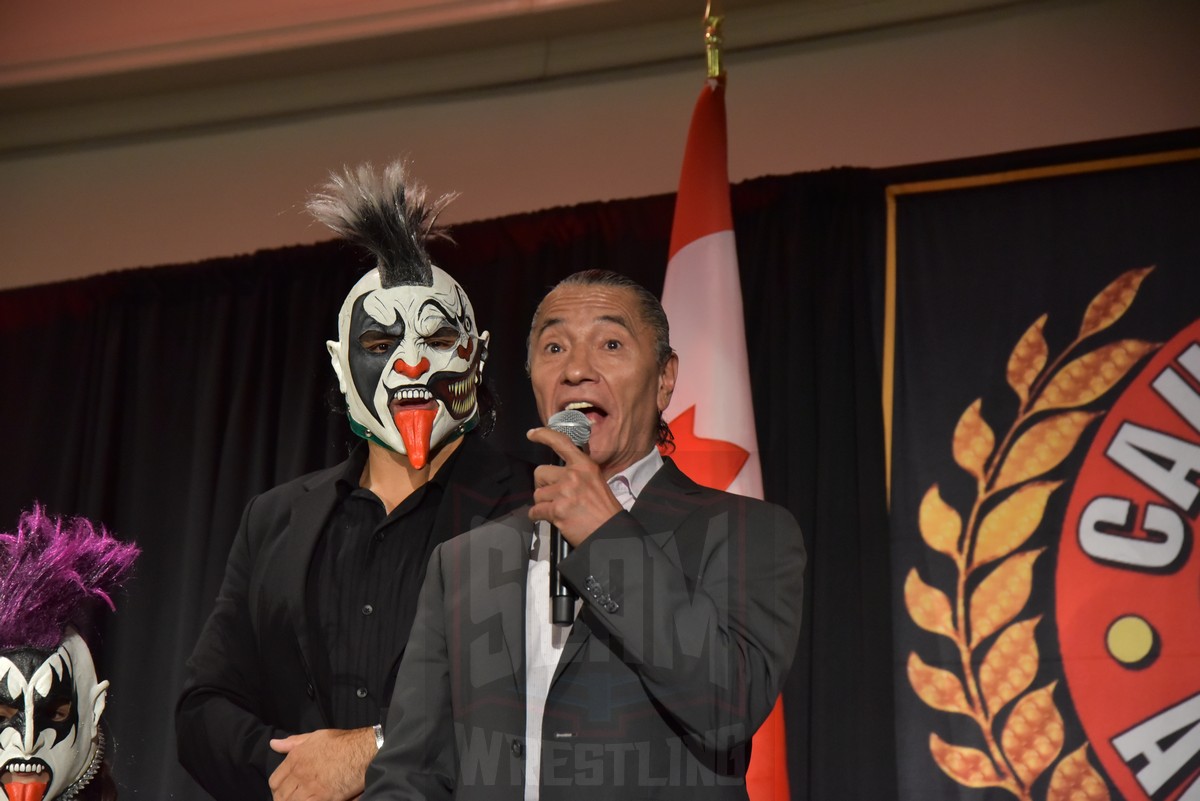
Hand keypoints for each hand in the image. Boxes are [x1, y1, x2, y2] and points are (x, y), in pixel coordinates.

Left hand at [268, 727, 374, 800]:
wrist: (363, 751)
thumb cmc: (343, 742)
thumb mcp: (316, 736)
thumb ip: (293, 741)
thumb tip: (273, 744)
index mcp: (295, 758)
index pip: (274, 781)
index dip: (278, 788)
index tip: (286, 790)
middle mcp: (299, 773)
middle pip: (280, 796)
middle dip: (285, 799)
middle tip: (295, 798)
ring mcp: (310, 787)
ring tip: (305, 799)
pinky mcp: (322, 797)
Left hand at [527, 427, 621, 544]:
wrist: (610, 532)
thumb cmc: (605, 511)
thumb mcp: (596, 481)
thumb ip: (578, 474)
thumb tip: (559, 473)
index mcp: (585, 465)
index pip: (561, 443)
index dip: (543, 435)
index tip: (532, 434)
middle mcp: (573, 475)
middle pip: (540, 472)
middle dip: (542, 484)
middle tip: (553, 495)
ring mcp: (564, 492)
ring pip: (537, 494)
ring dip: (543, 503)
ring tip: (557, 510)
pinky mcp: (557, 510)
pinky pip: (535, 511)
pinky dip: (537, 516)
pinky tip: (548, 518)